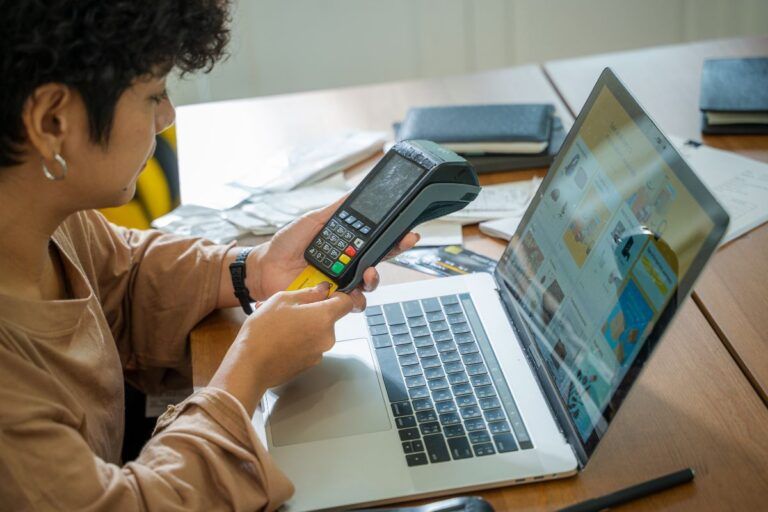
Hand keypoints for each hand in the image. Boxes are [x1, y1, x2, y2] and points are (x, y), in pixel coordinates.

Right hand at [209, 283, 352, 414]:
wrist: (251, 365)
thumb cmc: (264, 331)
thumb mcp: (283, 299)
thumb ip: (308, 293)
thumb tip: (323, 290)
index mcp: (324, 317)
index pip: (347, 302)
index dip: (337, 295)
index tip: (326, 294)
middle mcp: (327, 337)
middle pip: (329, 318)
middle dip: (314, 312)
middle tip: (291, 310)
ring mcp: (320, 353)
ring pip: (318, 332)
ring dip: (305, 327)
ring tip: (281, 326)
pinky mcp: (310, 364)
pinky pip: (310, 346)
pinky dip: (301, 342)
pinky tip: (282, 340)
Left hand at [250, 196, 419, 308]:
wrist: (264, 268)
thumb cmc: (286, 244)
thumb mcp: (312, 220)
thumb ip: (334, 210)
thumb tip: (354, 193)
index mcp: (347, 245)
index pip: (376, 241)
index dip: (395, 238)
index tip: (408, 232)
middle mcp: (348, 264)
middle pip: (379, 261)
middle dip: (394, 253)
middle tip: (400, 245)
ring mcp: (341, 283)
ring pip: (369, 284)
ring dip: (373, 278)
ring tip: (367, 273)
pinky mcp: (332, 300)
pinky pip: (352, 303)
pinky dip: (354, 299)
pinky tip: (349, 293)